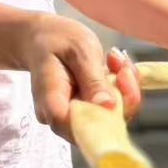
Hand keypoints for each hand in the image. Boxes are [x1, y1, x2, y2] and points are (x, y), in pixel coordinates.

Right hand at [20, 15, 141, 142]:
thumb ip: (93, 80)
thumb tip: (109, 107)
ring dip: (123, 90)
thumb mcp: (79, 51)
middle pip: (101, 126)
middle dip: (123, 97)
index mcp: (52, 102)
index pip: (80, 128)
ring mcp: (73, 119)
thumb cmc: (56, 40)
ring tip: (116, 61)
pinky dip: (119, 90)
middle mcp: (60, 119)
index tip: (122, 81)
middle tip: (122, 65)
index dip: (109, 115)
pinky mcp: (85, 115)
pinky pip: (110, 111)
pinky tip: (115, 67)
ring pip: (110, 119)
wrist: (44, 39)